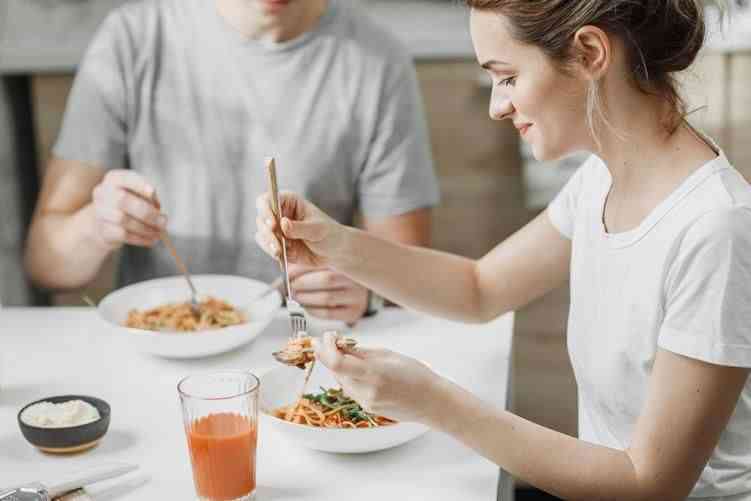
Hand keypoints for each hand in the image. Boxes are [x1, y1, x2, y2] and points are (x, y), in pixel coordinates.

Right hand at [89, 170, 164, 250]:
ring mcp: (100, 212)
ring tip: (159, 232)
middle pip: (122, 200)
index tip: (152, 192)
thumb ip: (149, 198)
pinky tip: (151, 240)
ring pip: (123, 219)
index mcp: (114, 179)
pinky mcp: (102, 230)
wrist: (105, 223)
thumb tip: (157, 208)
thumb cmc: (129, 205)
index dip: (138, 184)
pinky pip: (122, 235)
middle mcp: (103, 193)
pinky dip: (140, 238)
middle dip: (147, 212)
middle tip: (163, 222)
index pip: (125, 178)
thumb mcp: (138, 195)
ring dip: (145, 228)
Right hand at [255, 192, 346, 267]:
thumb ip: (299, 228)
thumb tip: (283, 223)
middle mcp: (280, 213)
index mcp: (289, 201)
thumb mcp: (317, 230)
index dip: (266, 210)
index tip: (273, 224)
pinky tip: (284, 255)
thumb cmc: (329, 234)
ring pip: (261, 234)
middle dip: (267, 232)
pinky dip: (273, 252)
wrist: (334, 252)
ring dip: (269, 244)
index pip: (268, 199)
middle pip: (261, 218)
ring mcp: (277, 229)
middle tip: (278, 244)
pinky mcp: (277, 243)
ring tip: (280, 252)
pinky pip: (266, 247)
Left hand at [289, 264, 367, 323]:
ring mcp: (356, 296)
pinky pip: (329, 313)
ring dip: (305, 298)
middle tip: (290, 286)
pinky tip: (306, 306)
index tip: (286, 273)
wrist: (358, 292)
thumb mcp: (325, 264)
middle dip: (302, 284)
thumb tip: (284, 265)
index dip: (300, 268)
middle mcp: (355, 278)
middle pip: (326, 279)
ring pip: (327, 298)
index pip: (321, 262)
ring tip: (295, 297)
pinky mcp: (353, 312)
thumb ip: (307, 263)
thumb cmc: (337, 276)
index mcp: (347, 261)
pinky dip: (312, 310)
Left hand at [312, 332, 441, 423]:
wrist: (431, 402)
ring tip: (351, 353)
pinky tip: (361, 370)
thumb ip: (362, 352)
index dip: (325, 349)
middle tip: (334, 340)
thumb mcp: (389, 355)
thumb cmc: (416, 375)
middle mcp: (367, 391)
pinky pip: (351, 390)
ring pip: (341, 381)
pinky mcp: (367, 409)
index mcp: (374, 374)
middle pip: (336, 371)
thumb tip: (340, 346)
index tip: (325, 337)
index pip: (336, 363)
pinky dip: (350, 377)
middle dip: (331, 354)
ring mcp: (366, 403)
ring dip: (340, 366)